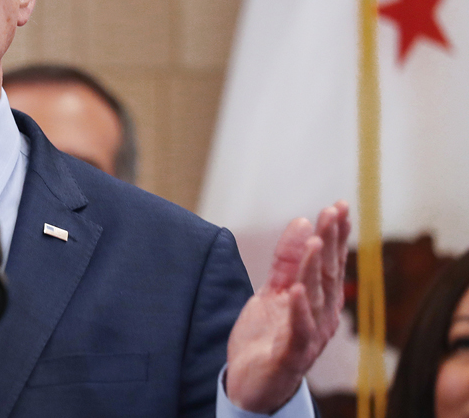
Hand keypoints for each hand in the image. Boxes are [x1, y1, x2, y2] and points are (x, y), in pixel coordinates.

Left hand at [225, 201, 349, 412]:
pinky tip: (296, 291)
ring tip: (315, 241)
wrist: (252, 383)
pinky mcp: (291, 355)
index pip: (330, 262)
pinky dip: (298, 311)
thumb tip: (302, 221)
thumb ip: (287, 260)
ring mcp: (308, 336)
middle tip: (334, 211)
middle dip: (331, 242)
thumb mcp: (274, 290)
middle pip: (328, 274)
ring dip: (315, 269)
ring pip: (314, 298)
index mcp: (318, 300)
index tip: (338, 207)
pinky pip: (297, 331)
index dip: (335, 235)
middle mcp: (320, 316)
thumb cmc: (268, 336)